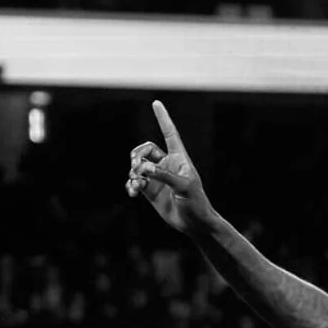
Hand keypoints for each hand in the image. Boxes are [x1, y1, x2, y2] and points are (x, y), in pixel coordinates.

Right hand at [127, 100, 214, 233]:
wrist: (194, 224)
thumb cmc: (196, 203)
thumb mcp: (183, 187)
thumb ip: (163, 175)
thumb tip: (143, 168)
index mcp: (179, 158)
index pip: (170, 133)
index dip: (163, 118)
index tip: (156, 103)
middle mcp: (166, 164)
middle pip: (145, 149)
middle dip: (138, 156)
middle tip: (138, 168)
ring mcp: (157, 177)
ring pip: (136, 165)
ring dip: (132, 173)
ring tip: (137, 185)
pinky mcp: (150, 190)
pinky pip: (134, 181)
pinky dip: (131, 185)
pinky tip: (133, 192)